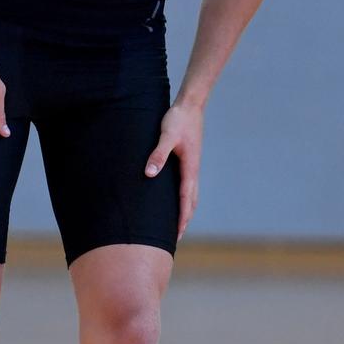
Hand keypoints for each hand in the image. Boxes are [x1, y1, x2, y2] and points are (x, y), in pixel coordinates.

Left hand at [145, 101, 203, 240]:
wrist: (190, 105)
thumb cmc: (178, 120)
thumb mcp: (166, 135)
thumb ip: (158, 154)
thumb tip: (150, 173)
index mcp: (190, 167)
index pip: (186, 198)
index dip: (181, 217)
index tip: (177, 234)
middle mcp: (193, 169)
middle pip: (192, 201)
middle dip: (185, 219)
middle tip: (176, 238)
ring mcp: (192, 165)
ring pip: (192, 194)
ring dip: (186, 210)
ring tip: (178, 224)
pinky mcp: (189, 160)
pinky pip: (189, 184)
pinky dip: (185, 197)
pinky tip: (176, 198)